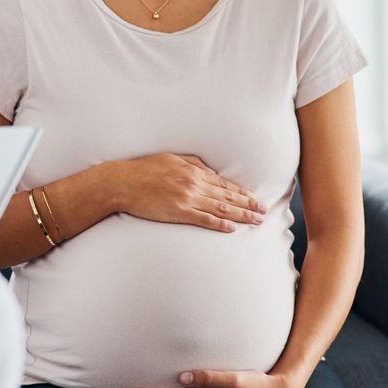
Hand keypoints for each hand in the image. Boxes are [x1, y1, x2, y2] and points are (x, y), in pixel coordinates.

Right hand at [110, 154, 266, 232]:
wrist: (122, 183)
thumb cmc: (144, 169)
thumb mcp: (172, 158)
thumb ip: (193, 164)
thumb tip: (210, 171)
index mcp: (193, 171)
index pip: (224, 184)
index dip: (242, 192)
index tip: (255, 199)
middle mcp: (194, 184)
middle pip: (228, 196)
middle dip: (248, 205)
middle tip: (264, 211)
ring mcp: (187, 198)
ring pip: (221, 208)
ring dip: (241, 215)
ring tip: (255, 221)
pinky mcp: (178, 212)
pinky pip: (204, 219)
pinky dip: (219, 224)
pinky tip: (231, 229)